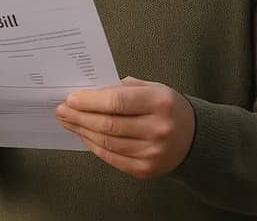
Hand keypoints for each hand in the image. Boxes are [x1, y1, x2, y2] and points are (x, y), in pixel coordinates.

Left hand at [55, 76, 195, 177]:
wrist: (194, 138)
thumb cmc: (168, 108)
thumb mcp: (153, 88)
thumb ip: (123, 88)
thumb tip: (89, 91)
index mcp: (160, 102)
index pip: (117, 101)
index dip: (90, 101)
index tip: (71, 98)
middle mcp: (158, 129)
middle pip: (108, 124)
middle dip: (79, 116)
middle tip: (62, 110)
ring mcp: (152, 152)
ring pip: (107, 142)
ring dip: (82, 131)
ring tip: (68, 122)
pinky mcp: (145, 169)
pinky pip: (112, 157)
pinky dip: (94, 146)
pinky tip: (84, 135)